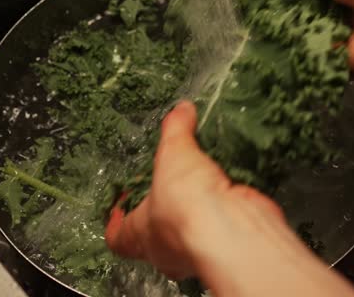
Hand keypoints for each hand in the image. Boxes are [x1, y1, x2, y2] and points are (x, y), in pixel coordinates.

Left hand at [105, 101, 353, 295]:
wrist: (239, 229)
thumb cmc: (190, 206)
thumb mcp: (172, 156)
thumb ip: (175, 131)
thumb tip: (181, 110)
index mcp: (143, 233)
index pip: (116, 233)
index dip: (115, 215)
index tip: (118, 196)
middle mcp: (171, 243)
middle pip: (158, 229)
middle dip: (163, 202)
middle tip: (167, 169)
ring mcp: (206, 240)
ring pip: (197, 221)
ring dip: (200, 196)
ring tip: (203, 162)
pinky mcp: (236, 226)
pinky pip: (228, 207)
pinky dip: (230, 189)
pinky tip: (233, 168)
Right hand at [258, 0, 353, 73]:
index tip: (254, 1)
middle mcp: (341, 15)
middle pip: (302, 22)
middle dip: (278, 23)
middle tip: (248, 24)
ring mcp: (343, 42)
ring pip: (305, 46)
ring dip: (284, 44)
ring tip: (253, 42)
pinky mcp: (344, 67)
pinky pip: (316, 66)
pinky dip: (298, 64)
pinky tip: (272, 61)